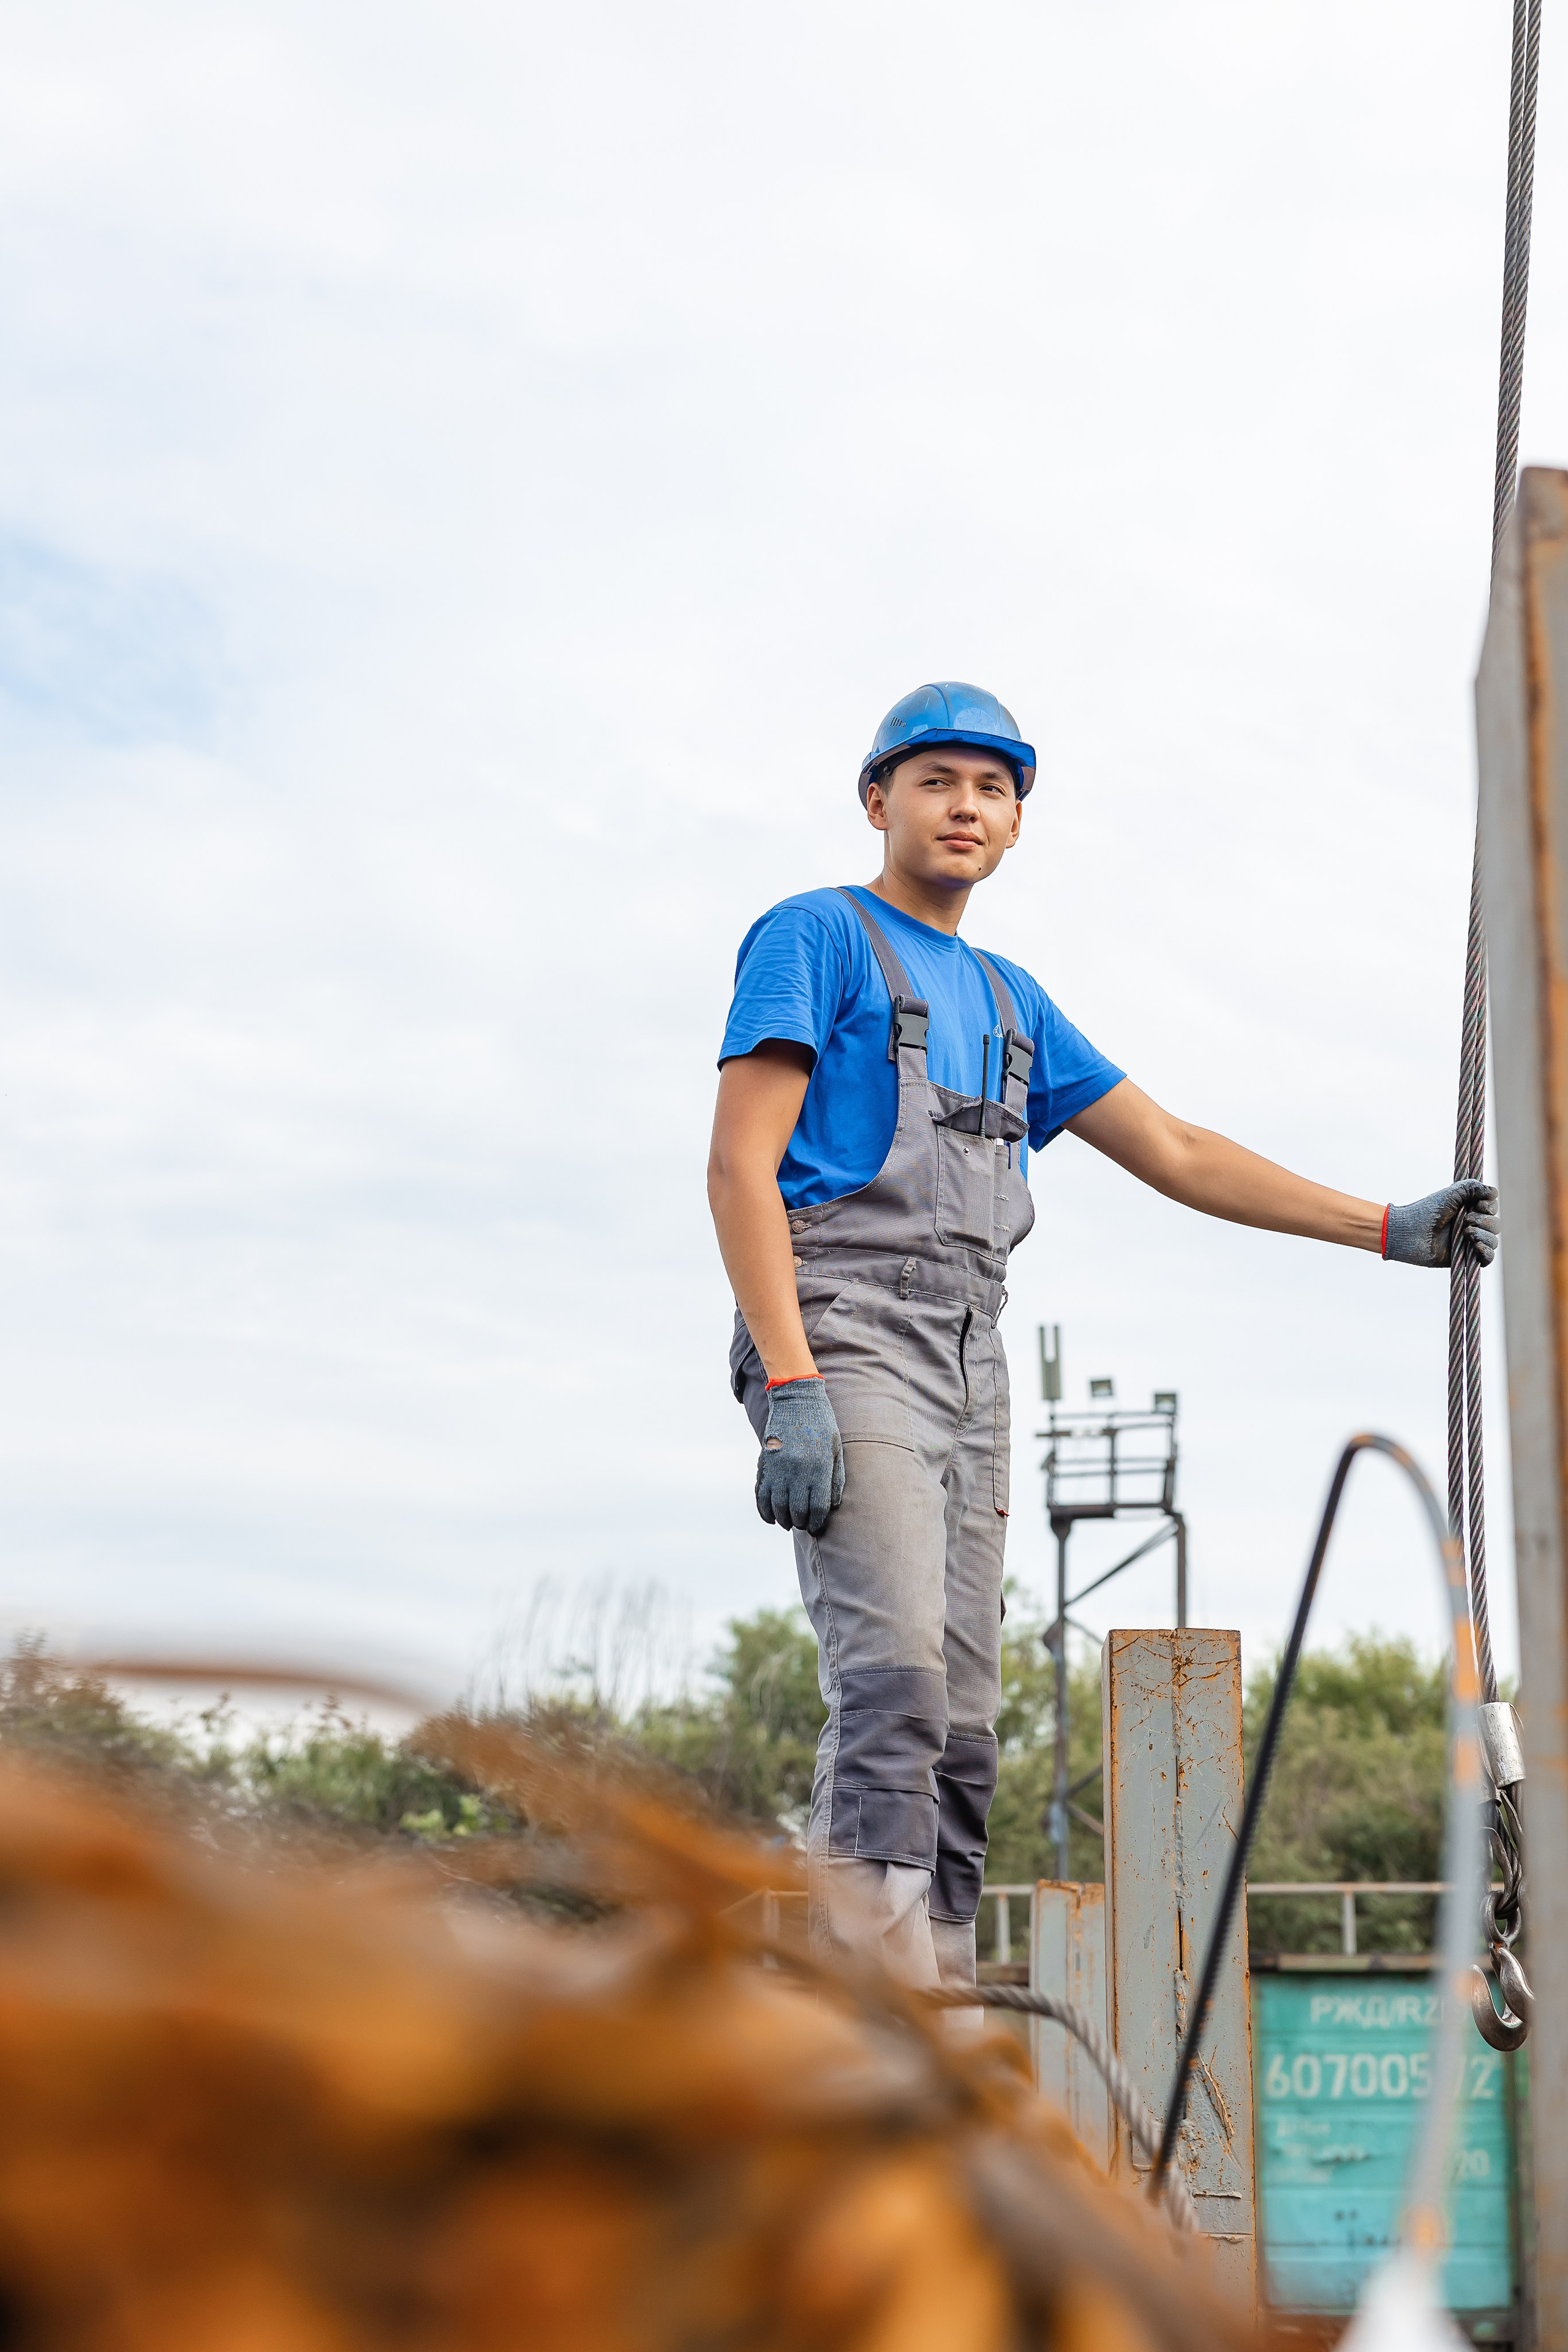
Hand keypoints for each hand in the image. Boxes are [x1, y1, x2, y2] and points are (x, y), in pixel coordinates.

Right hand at [756, 1377, 843, 1534]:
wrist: (795, 1399)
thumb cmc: (821, 1425)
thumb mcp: (835, 1449)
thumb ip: (835, 1478)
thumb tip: (832, 1506)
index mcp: (818, 1467)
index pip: (817, 1507)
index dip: (816, 1522)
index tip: (816, 1527)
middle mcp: (797, 1470)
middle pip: (796, 1511)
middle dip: (800, 1523)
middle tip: (803, 1525)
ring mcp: (779, 1467)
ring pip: (777, 1506)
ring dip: (783, 1519)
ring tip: (789, 1522)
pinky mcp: (765, 1463)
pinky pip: (761, 1495)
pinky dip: (764, 1511)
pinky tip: (771, 1518)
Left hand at [1383, 1180, 1499, 1268]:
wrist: (1410, 1233)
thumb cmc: (1427, 1212)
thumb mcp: (1451, 1194)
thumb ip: (1472, 1187)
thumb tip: (1494, 1192)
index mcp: (1468, 1209)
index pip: (1492, 1208)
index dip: (1489, 1206)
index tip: (1478, 1205)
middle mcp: (1471, 1225)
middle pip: (1495, 1224)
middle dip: (1484, 1221)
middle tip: (1466, 1220)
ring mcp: (1469, 1242)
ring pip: (1493, 1241)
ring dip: (1484, 1235)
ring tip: (1466, 1233)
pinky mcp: (1466, 1257)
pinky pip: (1488, 1258)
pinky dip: (1486, 1252)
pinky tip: (1476, 1246)